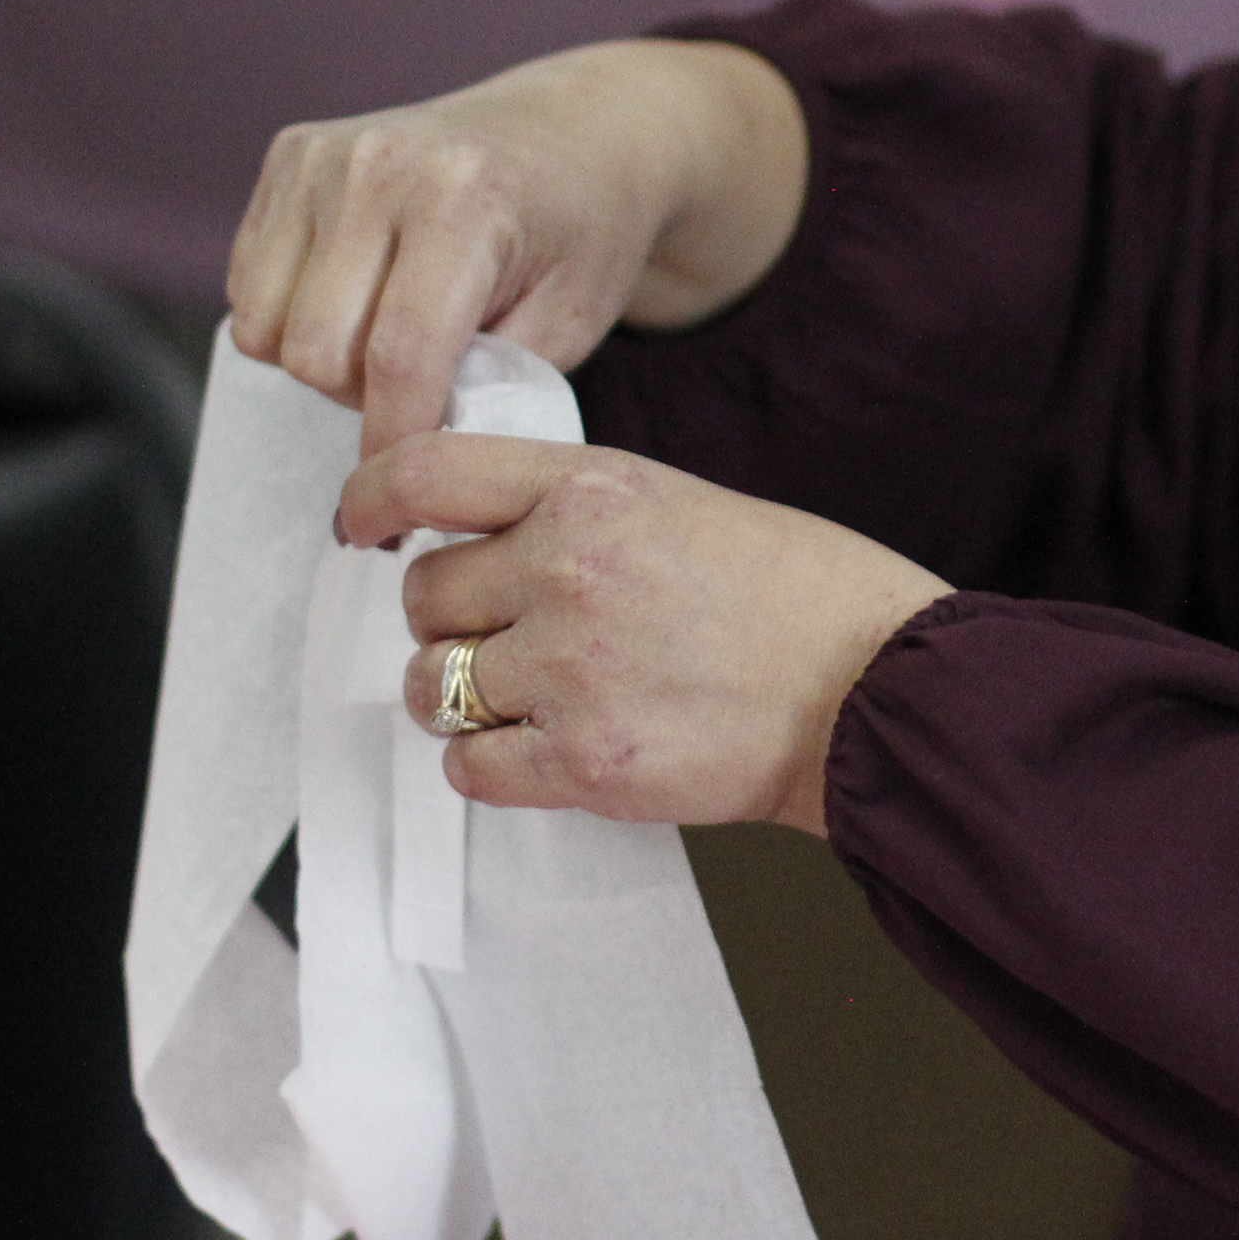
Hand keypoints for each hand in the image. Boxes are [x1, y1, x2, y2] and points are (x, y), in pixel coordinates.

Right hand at [228, 38, 808, 454]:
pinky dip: (291, 317)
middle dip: (363, 400)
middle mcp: (381, 163)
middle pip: (316, 351)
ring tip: (390, 341)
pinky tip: (357, 300)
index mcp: (464, 199)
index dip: (394, 444)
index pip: (397, 357)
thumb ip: (486, 389)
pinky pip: (247, 287)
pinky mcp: (290, 154)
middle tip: (422, 390)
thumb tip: (409, 460)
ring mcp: (326, 153)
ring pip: (265, 328)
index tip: (403, 506)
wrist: (577, 132)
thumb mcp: (568, 324)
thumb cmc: (581, 236)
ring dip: (321, 361)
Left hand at [349, 433, 951, 836]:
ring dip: (461, 698)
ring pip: (430, 686)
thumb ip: (574, 512)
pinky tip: (547, 750)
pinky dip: (491, 766)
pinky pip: (469, 768)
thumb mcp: (679, 504)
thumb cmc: (799, 596)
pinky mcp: (585, 760)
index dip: (367, 499)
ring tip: (533, 700)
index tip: (360, 526)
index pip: (423, 472)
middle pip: (422, 594)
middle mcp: (568, 566)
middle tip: (509, 636)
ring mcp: (571, 667)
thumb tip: (475, 540)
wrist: (878, 690)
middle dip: (448, 621)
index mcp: (593, 487)